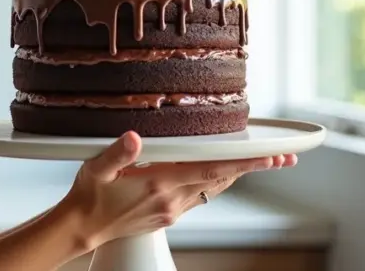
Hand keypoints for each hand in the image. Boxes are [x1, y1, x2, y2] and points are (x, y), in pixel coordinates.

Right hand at [61, 131, 293, 248]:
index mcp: (157, 184)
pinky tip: (218, 175)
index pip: (209, 170)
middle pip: (221, 180)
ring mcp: (172, 210)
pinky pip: (200, 196)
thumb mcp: (96, 168)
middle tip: (281, 159)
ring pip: (213, 189)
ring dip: (237, 176)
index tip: (268, 156)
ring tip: (261, 165)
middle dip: (252, 168)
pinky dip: (215, 183)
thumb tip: (134, 137)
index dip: (242, 162)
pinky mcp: (168, 216)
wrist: (83, 228)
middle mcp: (171, 199)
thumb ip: (117, 152)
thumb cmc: (88, 195)